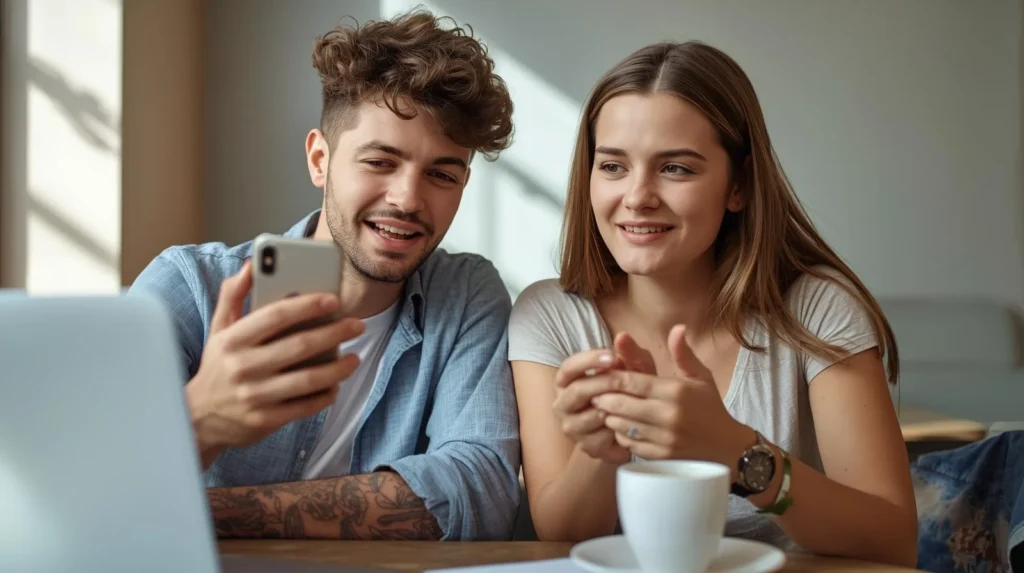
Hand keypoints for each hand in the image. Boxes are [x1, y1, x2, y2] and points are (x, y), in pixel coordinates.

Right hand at [185, 260, 364, 462]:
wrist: (199, 417)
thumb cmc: (218, 365)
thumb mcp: (219, 329)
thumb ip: (233, 295)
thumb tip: (251, 264)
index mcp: (232, 340)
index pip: (275, 316)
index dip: (307, 306)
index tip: (334, 300)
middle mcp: (242, 367)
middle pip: (298, 346)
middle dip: (334, 333)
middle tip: (357, 325)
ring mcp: (254, 396)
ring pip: (307, 379)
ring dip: (337, 368)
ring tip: (355, 358)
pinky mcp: (265, 420)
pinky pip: (304, 407)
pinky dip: (325, 396)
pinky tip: (336, 385)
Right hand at [553, 349, 631, 463]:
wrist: (629, 429)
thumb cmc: (628, 392)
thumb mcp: (633, 371)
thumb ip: (629, 354)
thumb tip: (622, 336)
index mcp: (567, 381)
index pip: (568, 367)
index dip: (589, 360)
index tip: (612, 356)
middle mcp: (562, 403)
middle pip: (577, 391)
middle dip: (604, 384)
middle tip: (626, 380)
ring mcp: (571, 427)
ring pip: (590, 415)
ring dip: (613, 409)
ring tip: (631, 403)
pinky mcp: (585, 447)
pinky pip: (602, 437)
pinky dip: (618, 430)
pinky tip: (631, 424)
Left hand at [589, 325, 751, 465]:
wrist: (726, 447)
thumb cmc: (710, 407)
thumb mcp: (701, 377)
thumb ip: (683, 354)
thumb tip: (677, 327)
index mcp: (676, 391)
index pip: (631, 381)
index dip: (610, 378)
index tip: (601, 376)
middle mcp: (669, 414)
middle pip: (620, 404)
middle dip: (603, 397)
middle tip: (596, 393)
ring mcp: (664, 437)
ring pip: (621, 425)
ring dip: (609, 416)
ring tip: (606, 409)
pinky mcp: (660, 455)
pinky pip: (629, 443)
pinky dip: (620, 434)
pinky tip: (621, 427)